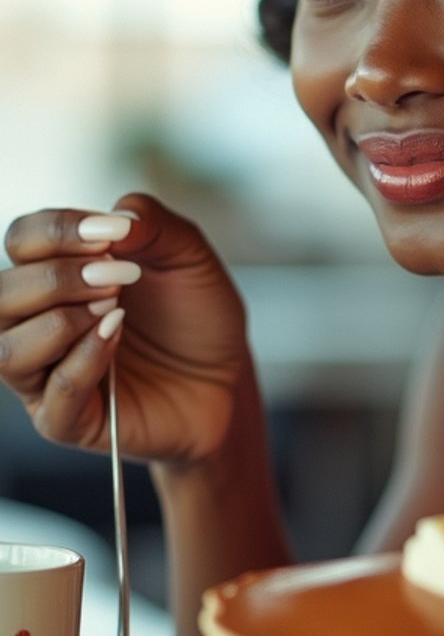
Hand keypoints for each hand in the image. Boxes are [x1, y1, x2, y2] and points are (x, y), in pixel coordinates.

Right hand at [0, 193, 250, 465]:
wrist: (228, 376)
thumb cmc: (196, 317)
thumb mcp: (188, 256)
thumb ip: (152, 224)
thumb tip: (115, 215)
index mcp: (56, 275)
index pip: (21, 241)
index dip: (56, 231)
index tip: (111, 233)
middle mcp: (38, 323)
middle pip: (1, 295)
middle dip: (56, 278)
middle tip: (117, 276)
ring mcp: (47, 375)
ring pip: (6, 349)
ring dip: (59, 321)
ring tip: (114, 309)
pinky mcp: (69, 420)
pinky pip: (53, 394)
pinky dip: (83, 360)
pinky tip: (116, 335)